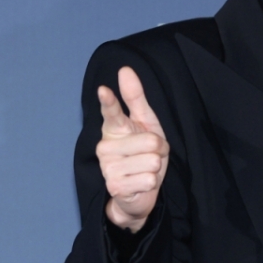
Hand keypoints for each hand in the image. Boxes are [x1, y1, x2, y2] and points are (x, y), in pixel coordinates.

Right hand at [96, 67, 169, 232]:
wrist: (137, 192)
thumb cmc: (142, 153)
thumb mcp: (145, 124)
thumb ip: (135, 98)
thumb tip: (125, 70)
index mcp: (113, 128)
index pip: (111, 112)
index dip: (109, 101)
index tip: (104, 90)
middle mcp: (105, 146)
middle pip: (151, 141)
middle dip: (159, 150)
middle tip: (149, 156)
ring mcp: (108, 167)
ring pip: (152, 160)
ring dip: (155, 168)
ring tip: (144, 170)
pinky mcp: (114, 186)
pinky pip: (149, 178)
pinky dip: (151, 182)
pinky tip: (140, 183)